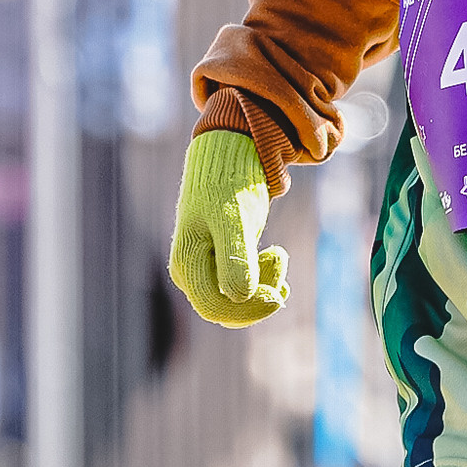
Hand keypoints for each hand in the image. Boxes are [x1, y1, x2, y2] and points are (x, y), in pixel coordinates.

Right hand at [170, 130, 287, 325]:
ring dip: (264, 285)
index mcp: (186, 264)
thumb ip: (235, 260)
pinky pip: (242, 287)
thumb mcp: (235, 221)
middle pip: (227, 308)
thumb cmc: (229, 186)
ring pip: (237, 299)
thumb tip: (238, 298)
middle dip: (259, 295)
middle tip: (279, 258)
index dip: (250, 309)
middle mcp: (190, 271)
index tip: (280, 294)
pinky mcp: (221, 261)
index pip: (216, 308)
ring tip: (278, 253)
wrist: (230, 157)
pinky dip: (263, 281)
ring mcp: (205, 267)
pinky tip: (276, 262)